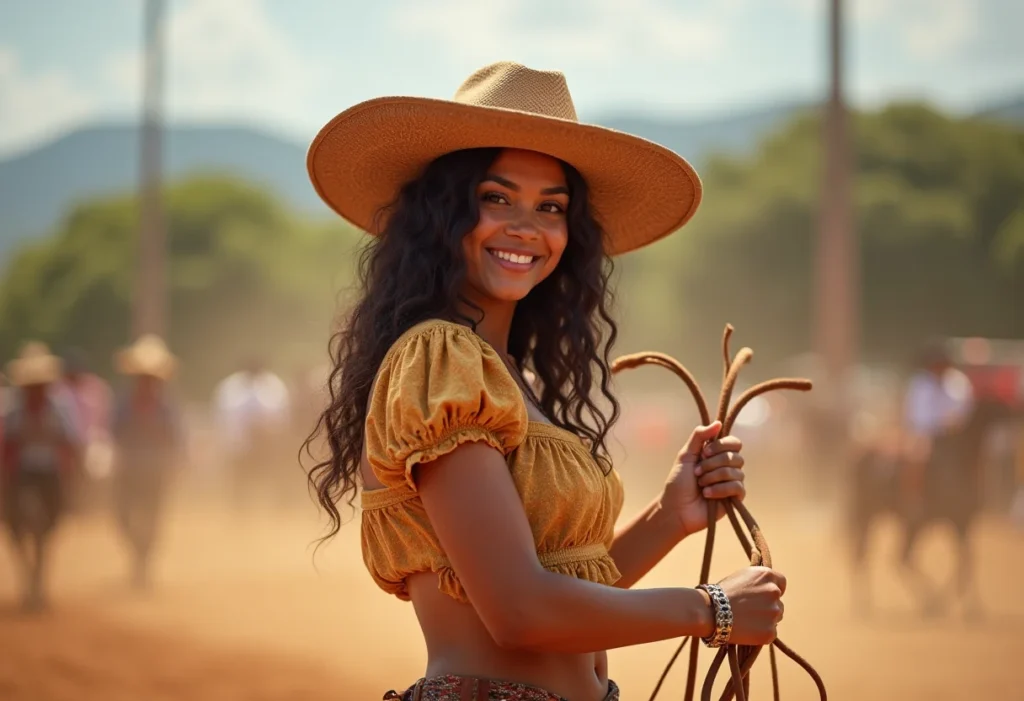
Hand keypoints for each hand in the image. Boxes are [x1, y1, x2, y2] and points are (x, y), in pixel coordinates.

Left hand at [661, 421, 745, 537]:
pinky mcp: (735, 498)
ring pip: (736, 472)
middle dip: (713, 464)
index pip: (734, 443)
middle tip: (697, 472)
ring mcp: (732, 482)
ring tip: (701, 485)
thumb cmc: (678, 482)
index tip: (705, 452)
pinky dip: (720, 489)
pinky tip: (707, 494)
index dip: (722, 445)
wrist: (675, 508)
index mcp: (717, 455)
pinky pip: (737, 487)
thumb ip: (699, 437)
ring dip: (713, 477)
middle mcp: (727, 467)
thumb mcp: (686, 455)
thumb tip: (718, 423)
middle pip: (735, 456)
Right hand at [717, 566, 785, 645]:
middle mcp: (774, 592)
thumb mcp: (741, 578)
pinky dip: (760, 633)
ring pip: (775, 618)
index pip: (781, 582)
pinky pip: (770, 633)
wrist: (709, 612)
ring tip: (745, 620)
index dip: (774, 589)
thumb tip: (766, 588)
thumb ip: (758, 582)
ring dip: (765, 619)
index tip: (765, 596)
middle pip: (778, 602)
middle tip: (749, 611)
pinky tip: (746, 630)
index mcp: (766, 575)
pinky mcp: (771, 632)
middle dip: (767, 606)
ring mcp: (774, 612)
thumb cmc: (720, 593)